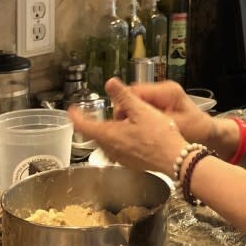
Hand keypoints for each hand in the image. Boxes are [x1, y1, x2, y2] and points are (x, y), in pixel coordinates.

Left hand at [68, 78, 186, 176]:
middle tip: (110, 111)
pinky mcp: (130, 163)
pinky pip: (117, 149)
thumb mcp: (140, 110)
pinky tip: (134, 135)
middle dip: (99, 122)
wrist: (174, 158)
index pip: (83, 126)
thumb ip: (123, 96)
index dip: (76, 116)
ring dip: (110, 131)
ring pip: (107, 142)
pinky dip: (120, 140)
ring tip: (125, 122)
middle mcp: (110, 149)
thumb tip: (109, 82)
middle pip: (96, 134)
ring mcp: (120, 158)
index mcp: (109, 135)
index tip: (72, 110)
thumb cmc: (159, 135)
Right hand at [125, 80, 216, 145]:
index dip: (123, 104)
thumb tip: (131, 119)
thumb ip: (153, 120)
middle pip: (134, 94)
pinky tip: (134, 128)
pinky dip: (136, 115)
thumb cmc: (196, 129)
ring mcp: (162, 94)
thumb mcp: (175, 126)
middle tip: (120, 128)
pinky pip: (142, 105)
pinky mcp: (161, 102)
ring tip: (126, 130)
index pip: (136, 91)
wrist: (208, 132)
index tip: (118, 121)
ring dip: (129, 114)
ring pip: (136, 100)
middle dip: (125, 110)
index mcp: (167, 91)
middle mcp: (163, 89)